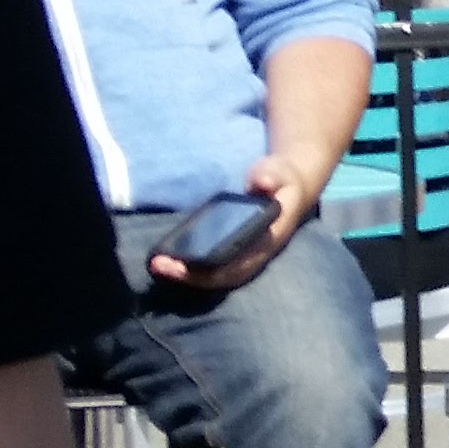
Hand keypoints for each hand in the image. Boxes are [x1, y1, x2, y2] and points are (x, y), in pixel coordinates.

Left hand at [142, 155, 311, 294]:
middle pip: (225, 275)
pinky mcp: (236, 253)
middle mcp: (259, 253)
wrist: (291, 187)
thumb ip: (270, 176)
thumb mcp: (277, 172)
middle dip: (191, 275)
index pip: (243, 261)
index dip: (215, 267)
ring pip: (218, 276)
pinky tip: (169, 261)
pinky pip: (214, 268)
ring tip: (157, 264)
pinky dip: (191, 269)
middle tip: (159, 265)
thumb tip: (262, 182)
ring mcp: (248, 256)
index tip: (186, 263)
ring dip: (187, 275)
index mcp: (271, 238)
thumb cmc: (281, 178)